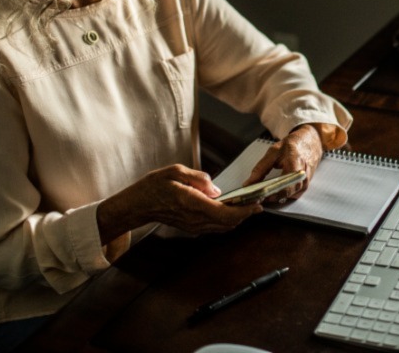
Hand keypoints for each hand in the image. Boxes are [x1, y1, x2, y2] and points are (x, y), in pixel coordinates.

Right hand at [98, 164, 260, 243]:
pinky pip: (215, 227)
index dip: (244, 211)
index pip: (224, 213)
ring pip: (223, 227)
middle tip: (259, 203)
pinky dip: (228, 220)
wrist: (138, 205)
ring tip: (250, 206)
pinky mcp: (192, 228)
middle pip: (228, 223)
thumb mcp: (175, 171)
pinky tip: (233, 210)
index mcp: (191, 203)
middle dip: (246, 215)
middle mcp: (194, 219)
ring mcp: (193, 226)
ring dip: (238, 219)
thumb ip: (198, 178)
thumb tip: (216, 189)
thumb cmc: (155, 185)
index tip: (257, 205)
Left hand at [244, 125, 322, 201]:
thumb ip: (261, 168)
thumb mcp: (273, 152)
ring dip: (276, 197)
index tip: (258, 196)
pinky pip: (293, 195)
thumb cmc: (292, 145)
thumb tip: (249, 183)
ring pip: (289, 197)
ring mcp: (306, 182)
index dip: (271, 193)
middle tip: (257, 197)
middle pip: (286, 193)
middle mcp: (303, 176)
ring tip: (263, 195)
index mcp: (295, 164)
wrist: (310, 142)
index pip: (284, 185)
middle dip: (271, 197)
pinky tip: (274, 193)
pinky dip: (283, 195)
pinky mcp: (305, 185)